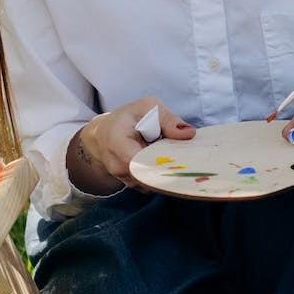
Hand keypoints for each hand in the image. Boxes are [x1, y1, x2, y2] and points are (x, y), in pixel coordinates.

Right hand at [68, 97, 193, 194]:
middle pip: (153, 174)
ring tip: (173, 153)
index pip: (143, 162)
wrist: (104, 135)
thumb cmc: (126, 118)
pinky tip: (167, 160)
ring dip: (168, 169)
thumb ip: (167, 119)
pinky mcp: (136, 186)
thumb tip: (189, 133)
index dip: (164, 162)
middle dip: (172, 166)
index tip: (183, 157)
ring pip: (156, 181)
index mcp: (118, 144)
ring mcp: (127, 180)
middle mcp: (119, 168)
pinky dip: (164, 173)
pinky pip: (154, 183)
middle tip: (188, 155)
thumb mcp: (146, 107)